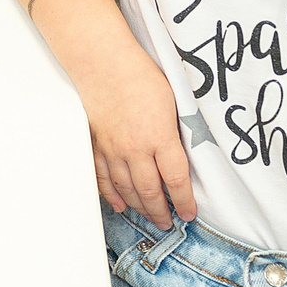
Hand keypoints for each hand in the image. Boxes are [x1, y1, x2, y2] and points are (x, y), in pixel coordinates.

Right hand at [81, 55, 197, 228]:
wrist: (103, 62)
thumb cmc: (139, 75)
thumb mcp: (174, 101)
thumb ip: (177, 131)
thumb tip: (186, 151)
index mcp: (160, 138)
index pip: (176, 181)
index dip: (185, 202)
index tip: (189, 214)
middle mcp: (136, 149)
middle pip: (150, 192)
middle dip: (161, 213)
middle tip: (168, 223)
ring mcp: (113, 150)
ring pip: (127, 190)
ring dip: (139, 208)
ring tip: (150, 218)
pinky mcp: (97, 145)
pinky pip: (104, 178)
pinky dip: (111, 195)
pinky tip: (119, 204)